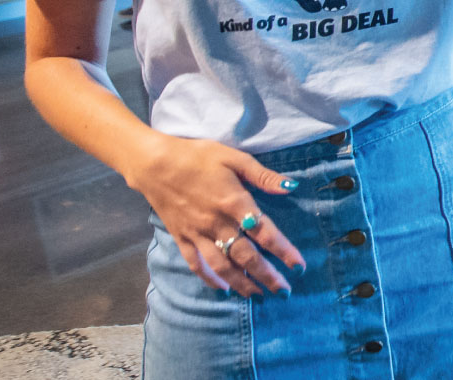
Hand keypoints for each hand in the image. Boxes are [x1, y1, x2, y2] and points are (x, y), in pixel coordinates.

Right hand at [123, 134, 304, 296]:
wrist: (154, 163)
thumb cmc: (197, 156)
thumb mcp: (234, 158)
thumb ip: (263, 175)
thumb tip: (291, 187)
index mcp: (234, 202)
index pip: (265, 232)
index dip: (284, 251)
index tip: (299, 266)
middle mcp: (217, 223)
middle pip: (246, 256)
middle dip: (267, 276)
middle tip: (284, 292)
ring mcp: (197, 233)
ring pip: (222, 266)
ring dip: (242, 283)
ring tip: (258, 296)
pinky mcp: (181, 237)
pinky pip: (196, 264)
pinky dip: (210, 279)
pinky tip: (223, 289)